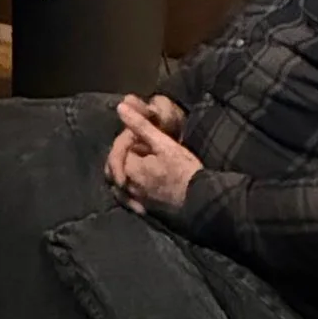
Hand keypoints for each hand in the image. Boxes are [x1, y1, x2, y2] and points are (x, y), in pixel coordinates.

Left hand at [109, 95, 201, 212]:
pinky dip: (129, 190)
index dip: (131, 138)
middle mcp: (126, 187)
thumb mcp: (164, 144)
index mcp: (129, 168)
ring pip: (120, 183)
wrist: (201, 201)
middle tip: (143, 148)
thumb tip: (120, 107)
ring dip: (125, 172)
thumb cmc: (184, 170)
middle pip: (116, 166)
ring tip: (143, 163)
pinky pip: (128, 199)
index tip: (148, 137)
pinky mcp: (143, 211)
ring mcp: (134, 201)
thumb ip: (140, 125)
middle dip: (124, 155)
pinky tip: (140, 185)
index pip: (120, 148)